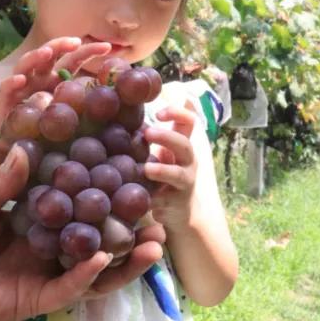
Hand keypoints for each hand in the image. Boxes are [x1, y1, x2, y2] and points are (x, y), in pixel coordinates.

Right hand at [0, 37, 111, 136]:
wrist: (13, 142)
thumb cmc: (43, 125)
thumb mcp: (68, 114)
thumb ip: (85, 106)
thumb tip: (119, 103)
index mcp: (55, 79)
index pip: (72, 59)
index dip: (87, 51)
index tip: (107, 47)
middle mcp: (38, 78)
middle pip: (48, 54)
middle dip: (60, 45)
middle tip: (75, 42)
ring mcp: (21, 86)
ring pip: (25, 65)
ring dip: (35, 57)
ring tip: (47, 53)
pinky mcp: (5, 100)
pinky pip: (6, 88)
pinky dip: (12, 82)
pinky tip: (20, 79)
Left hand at [0, 144, 157, 320]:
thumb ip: (0, 185)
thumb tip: (27, 151)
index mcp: (34, 218)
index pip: (74, 197)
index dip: (98, 182)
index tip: (126, 160)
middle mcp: (47, 245)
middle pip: (96, 232)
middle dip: (128, 221)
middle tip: (157, 204)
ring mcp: (45, 273)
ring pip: (95, 266)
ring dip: (124, 255)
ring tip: (153, 240)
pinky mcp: (36, 300)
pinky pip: (69, 287)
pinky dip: (87, 274)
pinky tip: (103, 258)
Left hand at [142, 105, 198, 230]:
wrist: (179, 213)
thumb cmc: (165, 176)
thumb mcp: (161, 153)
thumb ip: (152, 135)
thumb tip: (129, 107)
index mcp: (183, 147)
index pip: (190, 122)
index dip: (177, 113)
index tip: (158, 113)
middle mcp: (188, 163)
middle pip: (184, 145)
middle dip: (167, 137)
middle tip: (147, 133)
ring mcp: (183, 184)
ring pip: (178, 175)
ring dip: (163, 170)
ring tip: (146, 169)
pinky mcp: (175, 204)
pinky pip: (163, 200)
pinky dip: (151, 197)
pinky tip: (138, 196)